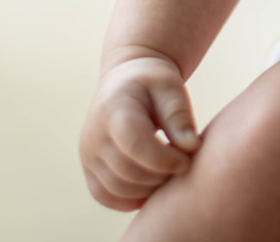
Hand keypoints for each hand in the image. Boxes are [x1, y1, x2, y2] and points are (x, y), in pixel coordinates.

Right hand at [79, 53, 202, 211]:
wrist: (126, 80)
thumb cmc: (153, 83)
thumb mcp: (170, 88)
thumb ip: (180, 116)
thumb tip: (191, 147)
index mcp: (114, 110)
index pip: (135, 146)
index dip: (165, 159)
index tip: (187, 158)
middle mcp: (94, 135)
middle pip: (128, 172)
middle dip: (161, 175)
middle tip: (182, 164)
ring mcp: (88, 155)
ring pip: (118, 189)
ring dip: (148, 189)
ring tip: (168, 171)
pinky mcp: (90, 169)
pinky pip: (106, 196)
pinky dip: (131, 198)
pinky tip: (152, 184)